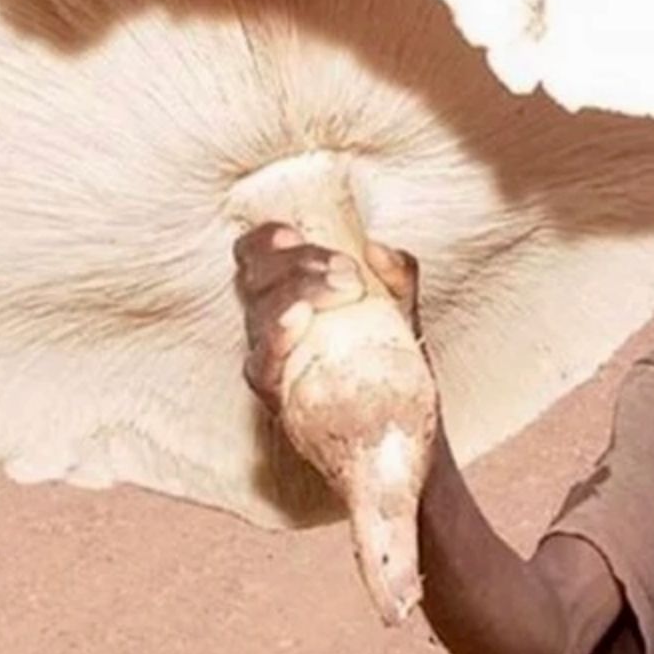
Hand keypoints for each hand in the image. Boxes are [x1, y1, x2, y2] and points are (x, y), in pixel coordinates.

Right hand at [232, 223, 420, 413]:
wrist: (395, 418)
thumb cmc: (387, 353)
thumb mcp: (398, 304)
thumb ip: (396, 272)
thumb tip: (378, 251)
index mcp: (287, 288)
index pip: (255, 254)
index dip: (268, 239)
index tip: (297, 234)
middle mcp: (269, 320)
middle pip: (257, 277)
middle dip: (301, 264)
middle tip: (349, 274)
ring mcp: (269, 358)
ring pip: (261, 314)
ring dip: (299, 292)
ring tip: (344, 290)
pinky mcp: (276, 393)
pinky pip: (262, 365)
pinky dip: (278, 337)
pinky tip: (299, 320)